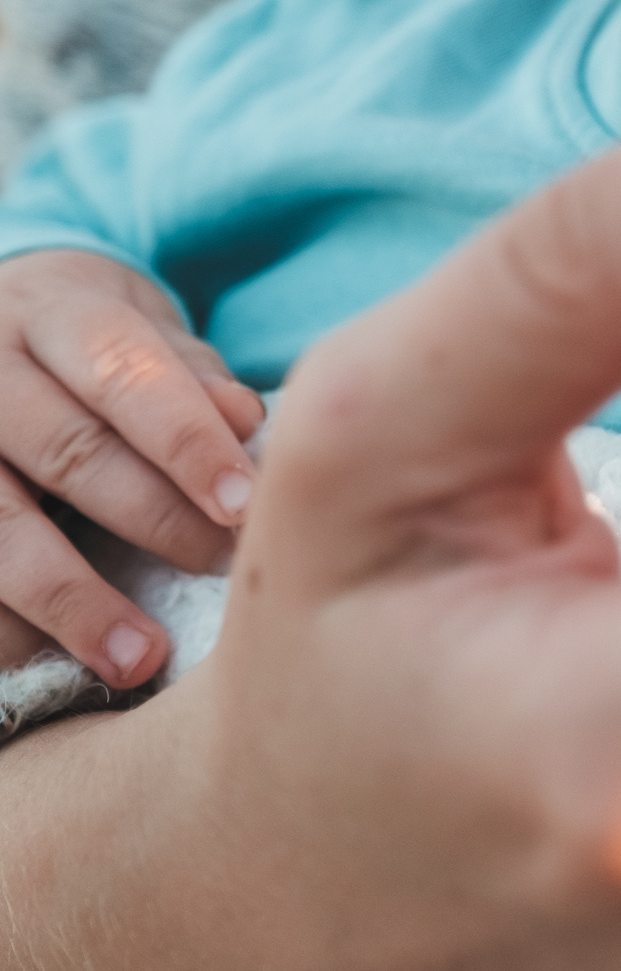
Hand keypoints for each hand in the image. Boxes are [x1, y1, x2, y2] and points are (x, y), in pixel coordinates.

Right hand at [0, 252, 261, 682]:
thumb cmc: (87, 339)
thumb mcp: (136, 324)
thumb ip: (189, 374)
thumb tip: (245, 421)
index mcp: (54, 310)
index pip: (124, 372)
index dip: (186, 440)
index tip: (244, 503)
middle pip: (68, 451)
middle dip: (152, 519)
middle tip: (222, 570)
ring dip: (69, 599)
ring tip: (138, 658)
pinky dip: (4, 623)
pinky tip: (47, 660)